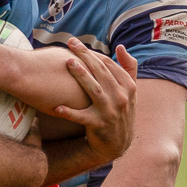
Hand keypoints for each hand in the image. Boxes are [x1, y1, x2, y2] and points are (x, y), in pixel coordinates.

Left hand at [51, 40, 137, 164]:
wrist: (118, 143)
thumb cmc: (121, 111)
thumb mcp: (130, 91)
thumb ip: (129, 68)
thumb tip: (121, 47)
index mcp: (128, 87)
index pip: (109, 64)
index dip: (92, 52)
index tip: (76, 43)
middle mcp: (121, 98)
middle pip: (102, 72)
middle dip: (85, 56)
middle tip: (70, 44)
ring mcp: (110, 112)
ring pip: (95, 90)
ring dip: (82, 76)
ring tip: (68, 63)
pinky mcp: (99, 125)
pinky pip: (82, 117)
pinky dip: (70, 113)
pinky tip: (56, 107)